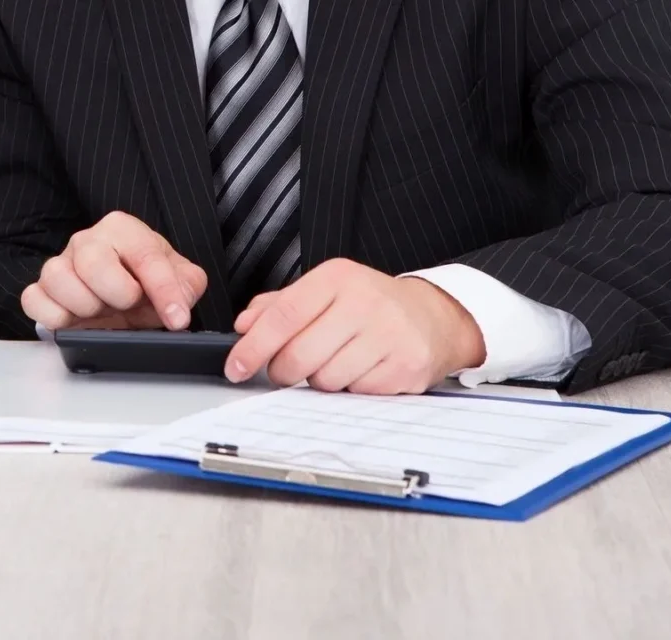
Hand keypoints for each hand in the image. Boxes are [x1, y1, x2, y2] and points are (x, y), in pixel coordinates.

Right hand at [21, 211, 208, 331]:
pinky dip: (53, 316)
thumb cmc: (143, 281)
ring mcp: (59, 264)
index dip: (164, 291)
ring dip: (85, 306)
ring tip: (101, 312)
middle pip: (93, 261)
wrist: (117, 295)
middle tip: (129, 305)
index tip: (177, 318)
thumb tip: (178, 304)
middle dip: (118, 293)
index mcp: (123, 230)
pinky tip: (74, 321)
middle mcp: (87, 241)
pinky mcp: (40, 289)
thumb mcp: (177, 279)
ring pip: (58, 278)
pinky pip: (33, 300)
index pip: (145, 256)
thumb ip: (186, 285)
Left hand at [225, 258, 485, 393]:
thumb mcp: (325, 291)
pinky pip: (356, 392)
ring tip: (335, 361)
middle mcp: (364, 302)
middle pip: (300, 354)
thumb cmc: (370, 305)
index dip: (254, 346)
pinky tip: (361, 369)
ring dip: (320, 380)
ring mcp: (389, 335)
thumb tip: (243, 325)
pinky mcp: (406, 366)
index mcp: (337, 278)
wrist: (433, 317)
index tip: (236, 366)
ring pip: (325, 379)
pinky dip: (350, 388)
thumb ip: (279, 305)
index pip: (284, 314)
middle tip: (287, 369)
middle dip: (283, 370)